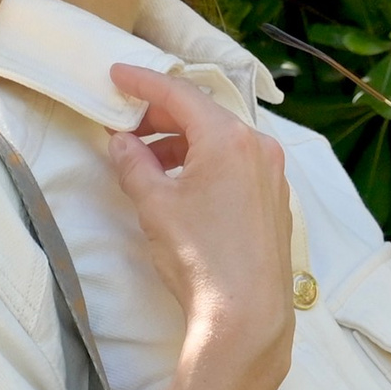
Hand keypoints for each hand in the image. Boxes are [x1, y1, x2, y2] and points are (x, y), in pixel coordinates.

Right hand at [107, 65, 296, 389]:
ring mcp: (272, 174)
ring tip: (145, 161)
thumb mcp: (154, 205)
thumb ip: (134, 165)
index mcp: (230, 138)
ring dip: (180, 143)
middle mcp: (259, 147)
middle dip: (160, 116)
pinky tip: (178, 184)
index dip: (143, 82)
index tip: (116, 75)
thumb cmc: (198, 256)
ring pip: (220, 141)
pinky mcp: (274, 199)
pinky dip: (204, 163)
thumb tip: (122, 143)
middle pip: (203, 114)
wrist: (245, 314)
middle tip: (124, 127)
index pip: (180, 94)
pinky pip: (236, 164)